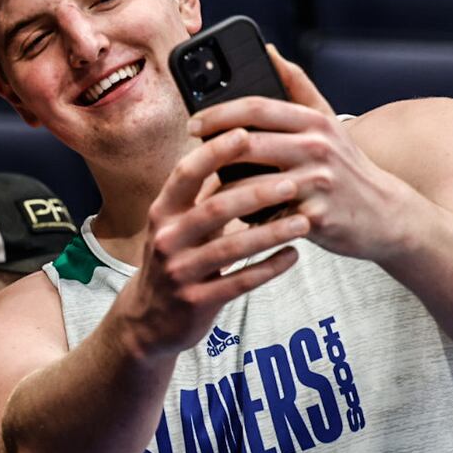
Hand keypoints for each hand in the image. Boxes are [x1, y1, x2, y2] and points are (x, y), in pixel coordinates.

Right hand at [114, 104, 313, 361]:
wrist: (149, 320)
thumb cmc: (176, 259)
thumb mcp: (176, 224)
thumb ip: (201, 194)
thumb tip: (237, 148)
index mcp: (163, 211)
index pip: (187, 173)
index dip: (215, 152)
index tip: (247, 132)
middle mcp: (167, 239)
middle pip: (214, 209)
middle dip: (256, 193)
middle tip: (293, 182)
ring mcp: (180, 273)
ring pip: (230, 248)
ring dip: (270, 233)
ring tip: (303, 222)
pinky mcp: (197, 302)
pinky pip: (239, 282)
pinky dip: (268, 268)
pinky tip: (293, 256)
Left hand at [186, 45, 418, 262]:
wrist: (385, 214)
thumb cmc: (347, 167)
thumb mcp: (328, 121)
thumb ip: (297, 85)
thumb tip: (268, 50)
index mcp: (314, 121)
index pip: (256, 106)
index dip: (219, 112)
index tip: (194, 121)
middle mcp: (316, 148)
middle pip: (249, 142)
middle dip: (211, 150)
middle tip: (189, 158)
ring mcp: (316, 183)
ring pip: (251, 184)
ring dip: (222, 189)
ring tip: (205, 190)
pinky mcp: (314, 217)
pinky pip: (265, 218)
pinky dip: (245, 219)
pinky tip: (232, 219)